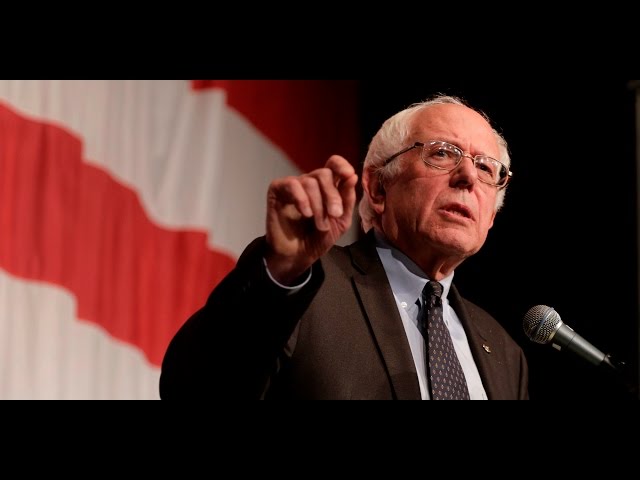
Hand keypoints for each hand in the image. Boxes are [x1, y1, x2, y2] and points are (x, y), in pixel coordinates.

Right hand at [265, 155, 357, 284]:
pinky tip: (306, 214)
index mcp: (326, 186)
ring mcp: (293, 186)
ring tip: (320, 224)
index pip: (333, 164)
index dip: (341, 165)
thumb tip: (352, 176)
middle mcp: (310, 182)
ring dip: (318, 206)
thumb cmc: (318, 238)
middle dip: (332, 195)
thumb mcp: (341, 221)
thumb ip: (347, 199)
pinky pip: (292, 184)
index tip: (349, 175)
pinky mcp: (277, 191)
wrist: (298, 256)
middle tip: (335, 215)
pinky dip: (302, 199)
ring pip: (310, 182)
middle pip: (324, 173)